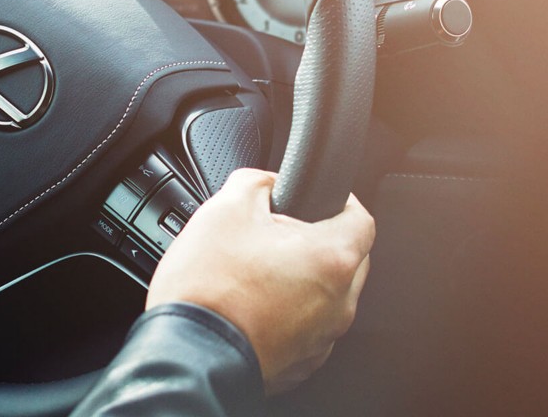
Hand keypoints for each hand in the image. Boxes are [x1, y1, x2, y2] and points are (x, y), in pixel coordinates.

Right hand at [147, 169, 374, 393]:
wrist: (185, 357)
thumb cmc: (207, 292)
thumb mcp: (225, 210)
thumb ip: (257, 182)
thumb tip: (267, 183)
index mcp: (331, 260)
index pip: (361, 219)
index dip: (341, 202)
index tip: (321, 199)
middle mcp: (338, 304)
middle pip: (348, 259)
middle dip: (322, 241)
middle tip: (282, 235)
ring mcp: (322, 339)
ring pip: (329, 297)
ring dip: (306, 280)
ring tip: (262, 272)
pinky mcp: (301, 363)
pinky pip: (308, 328)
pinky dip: (291, 314)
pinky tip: (255, 306)